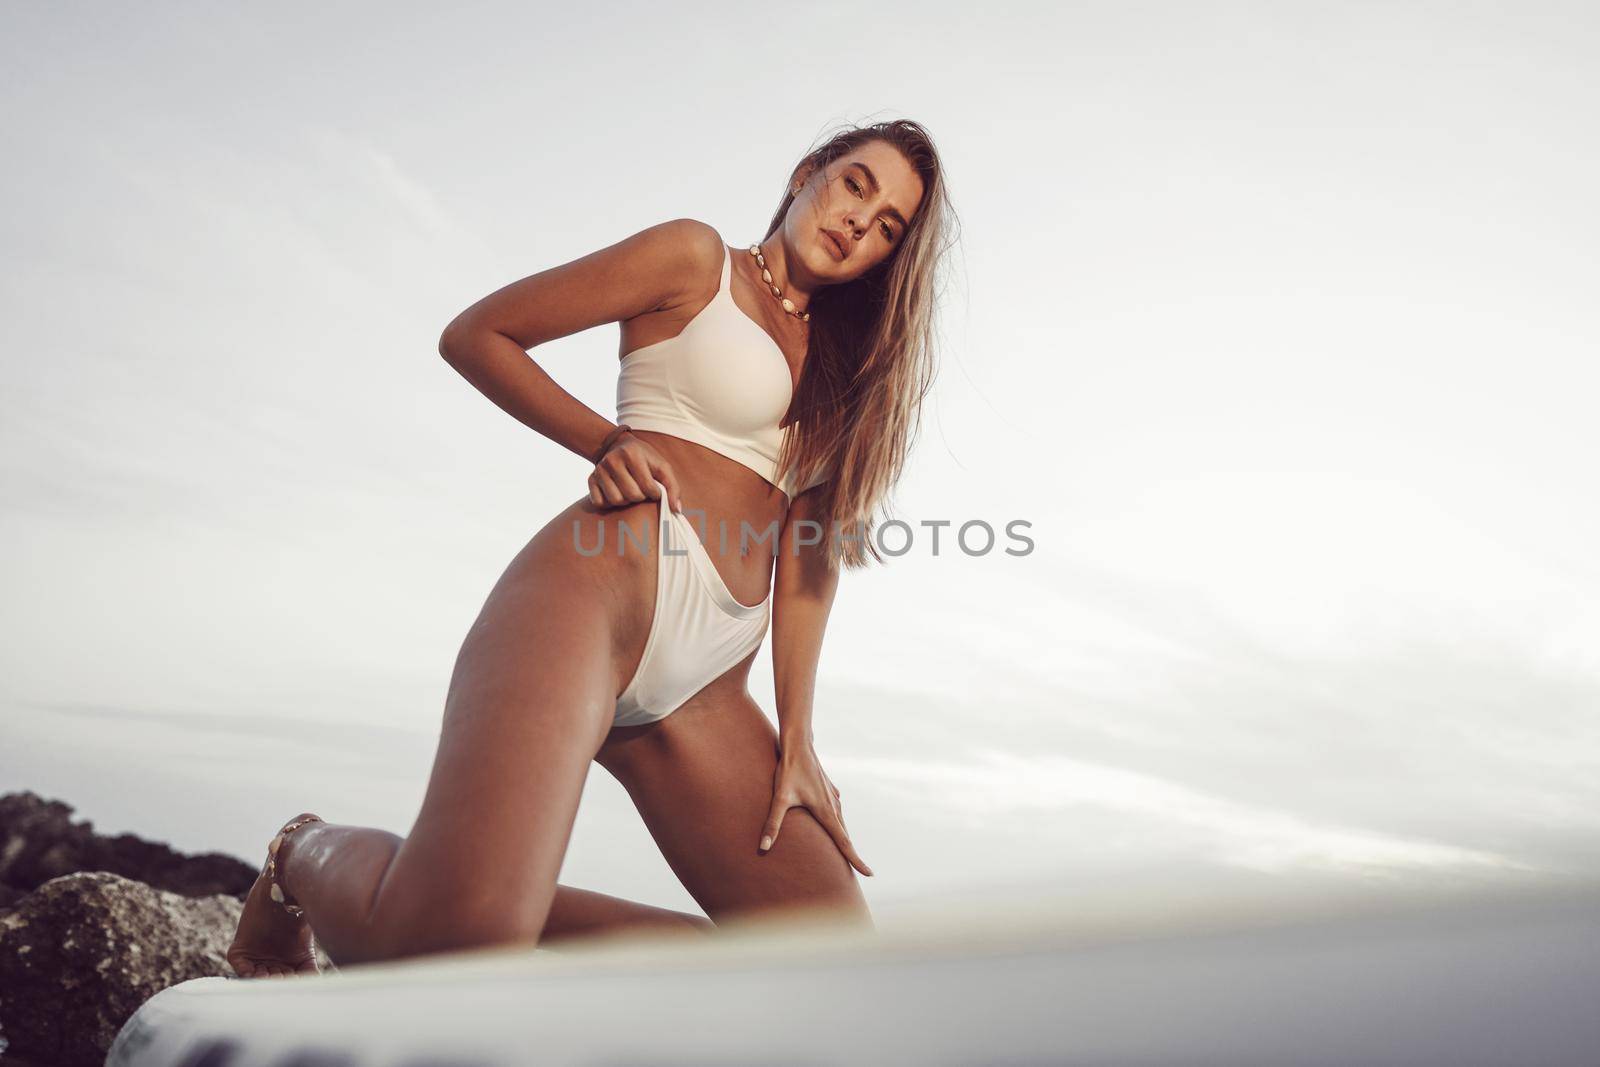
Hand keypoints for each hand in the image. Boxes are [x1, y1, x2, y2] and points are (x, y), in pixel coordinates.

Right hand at [589, 432, 682, 512]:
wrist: (618, 445)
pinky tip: (616, 493)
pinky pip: (599, 502)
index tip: (655, 489)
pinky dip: (609, 503)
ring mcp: (599, 470)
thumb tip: (676, 510)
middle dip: (641, 497)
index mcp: (632, 454)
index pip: (648, 487)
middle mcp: (613, 460)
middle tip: (641, 489)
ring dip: (626, 501)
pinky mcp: (590, 479)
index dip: (655, 493)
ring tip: (630, 491)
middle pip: (632, 496)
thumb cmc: (645, 459)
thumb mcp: (662, 466)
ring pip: (616, 500)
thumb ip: (673, 487)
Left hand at [759, 739, 872, 876]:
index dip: (856, 860)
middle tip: (860, 872)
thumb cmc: (788, 770)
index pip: (844, 843)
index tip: (869, 874)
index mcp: (826, 811)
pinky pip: (836, 813)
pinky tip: (833, 826)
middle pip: (845, 836)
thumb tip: (763, 847)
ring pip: (841, 823)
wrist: (798, 744)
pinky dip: (837, 825)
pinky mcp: (828, 790)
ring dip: (844, 839)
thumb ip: (772, 824)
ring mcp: (833, 797)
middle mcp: (834, 805)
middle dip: (851, 855)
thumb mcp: (779, 798)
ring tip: (846, 855)